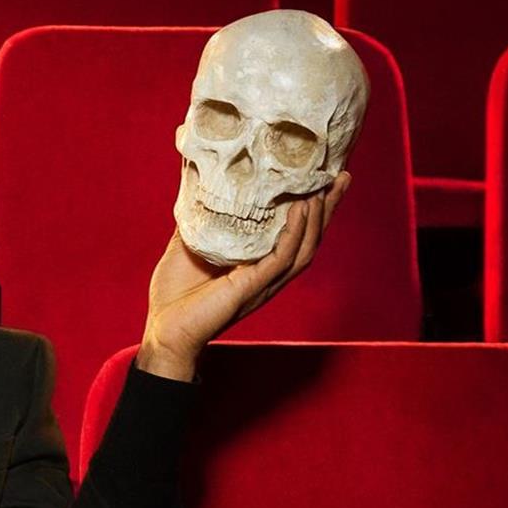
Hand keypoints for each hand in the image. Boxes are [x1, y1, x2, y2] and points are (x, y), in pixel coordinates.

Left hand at [137, 172, 350, 380]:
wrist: (164, 328)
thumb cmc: (174, 294)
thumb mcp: (187, 245)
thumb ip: (198, 220)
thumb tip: (196, 186)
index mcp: (256, 264)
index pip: (292, 233)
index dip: (310, 208)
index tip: (321, 178)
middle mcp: (267, 274)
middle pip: (309, 239)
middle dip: (327, 208)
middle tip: (342, 178)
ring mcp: (263, 282)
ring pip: (304, 248)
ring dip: (317, 218)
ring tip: (325, 190)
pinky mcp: (252, 287)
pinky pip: (282, 259)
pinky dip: (294, 234)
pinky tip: (300, 210)